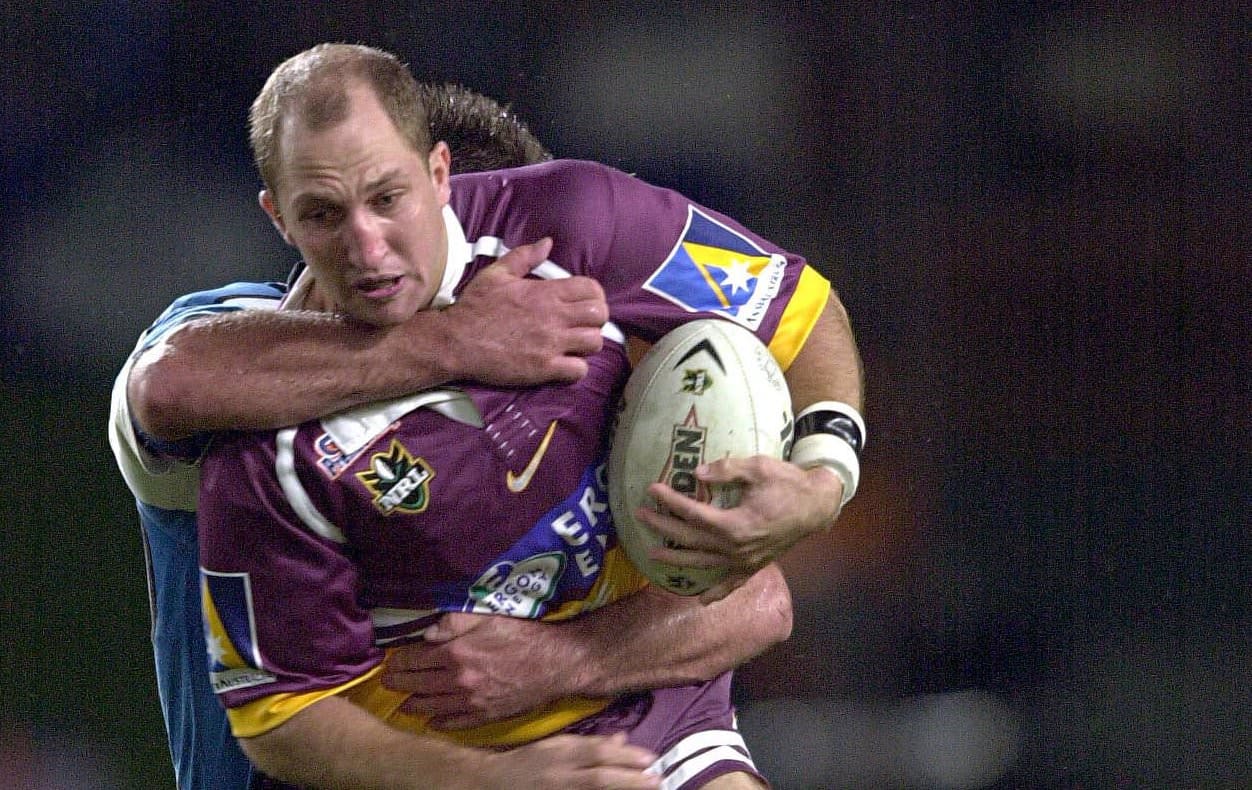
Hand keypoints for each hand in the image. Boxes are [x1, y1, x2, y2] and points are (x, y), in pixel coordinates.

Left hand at [383, 613, 582, 727]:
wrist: (556, 662)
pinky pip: (456, 723)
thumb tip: (427, 633)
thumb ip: (454, 623)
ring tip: (404, 704)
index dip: (399, 661)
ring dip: (414, 705)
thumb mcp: (488, 617)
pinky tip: (432, 721)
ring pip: (432, 707)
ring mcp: (471, 702)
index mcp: (456, 653)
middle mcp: (458, 680)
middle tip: (388, 682)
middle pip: (418, 685)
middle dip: (399, 683)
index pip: (415, 659)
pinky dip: (440, 723)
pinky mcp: (486, 715)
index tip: (390, 662)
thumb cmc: (523, 634)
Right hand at [441, 238, 606, 384]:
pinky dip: (576, 369)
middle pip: (599, 315)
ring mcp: (550, 344)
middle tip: (582, 325)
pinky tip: (564, 365)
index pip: (592, 289)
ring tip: (574, 346)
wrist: (455, 341)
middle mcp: (553, 316)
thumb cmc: (474, 307)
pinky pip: (579, 370)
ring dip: (588, 344)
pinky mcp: (544, 368)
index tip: (584, 303)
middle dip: (596, 320)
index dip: (594, 296)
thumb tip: (547, 243)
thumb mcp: (496, 274)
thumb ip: (524, 256)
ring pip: (594, 342)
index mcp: (545, 292)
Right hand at [478, 732, 659, 789]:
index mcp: (560, 753)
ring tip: (647, 788)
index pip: (597, 753)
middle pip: (599, 779)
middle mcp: (558, 775)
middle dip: (630, 779)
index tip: (651, 758)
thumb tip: (623, 738)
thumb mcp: (557, 745)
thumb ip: (589, 744)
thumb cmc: (528, 761)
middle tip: (657, 779)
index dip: (625, 756)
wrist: (492, 784)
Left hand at [637, 456, 843, 602]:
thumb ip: (727, 471)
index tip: (653, 490)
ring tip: (653, 556)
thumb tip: (697, 474)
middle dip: (664, 528)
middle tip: (640, 516)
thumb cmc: (788, 484)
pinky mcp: (755, 566)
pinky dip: (717, 592)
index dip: (671, 501)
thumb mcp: (759, 468)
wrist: (817, 506)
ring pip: (704, 563)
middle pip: (692, 539)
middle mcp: (736, 549)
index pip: (693, 514)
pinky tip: (702, 600)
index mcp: (735, 525)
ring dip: (677, 560)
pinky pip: (732, 583)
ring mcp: (745, 561)